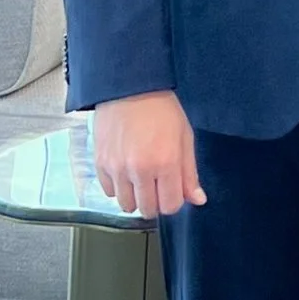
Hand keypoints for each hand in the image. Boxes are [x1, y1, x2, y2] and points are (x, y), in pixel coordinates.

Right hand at [89, 89, 204, 217]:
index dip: (173, 201)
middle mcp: (140, 170)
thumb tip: (197, 199)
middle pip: (147, 210)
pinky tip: (125, 172)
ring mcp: (117, 168)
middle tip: (157, 186)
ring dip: (135, 197)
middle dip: (155, 202)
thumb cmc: (160, 109)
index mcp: (166, 163)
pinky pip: (108, 192)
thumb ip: (190, 173)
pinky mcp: (100, 164)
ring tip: (140, 179)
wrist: (128, 89)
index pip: (170, 206)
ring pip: (126, 205)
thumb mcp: (184, 138)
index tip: (172, 191)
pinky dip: (117, 188)